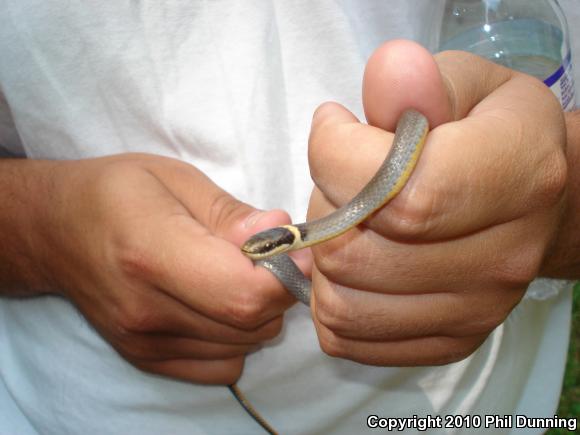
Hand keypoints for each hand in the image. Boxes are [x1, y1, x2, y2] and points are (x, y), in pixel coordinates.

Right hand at [35, 153, 299, 383]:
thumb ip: (231, 213)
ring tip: (235, 273)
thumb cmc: (118, 193)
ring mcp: (145, 342)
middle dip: (279, 289)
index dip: (287, 275)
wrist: (56, 231)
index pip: (244, 293)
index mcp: (151, 253)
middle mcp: (147, 310)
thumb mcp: (176, 179)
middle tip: (267, 255)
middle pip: (251, 322)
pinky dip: (237, 337)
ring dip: (259, 312)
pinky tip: (217, 303)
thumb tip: (283, 233)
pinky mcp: (147, 359)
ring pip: (245, 344)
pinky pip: (224, 366)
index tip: (298, 249)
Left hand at [307, 40, 566, 365]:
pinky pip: (347, 336)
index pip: (394, 192)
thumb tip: (389, 72)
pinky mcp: (448, 340)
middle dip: (326, 204)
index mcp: (519, 176)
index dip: (335, 155)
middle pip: (355, 253)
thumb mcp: (462, 86)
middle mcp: (503, 256)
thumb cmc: (489, 134)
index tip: (334, 126)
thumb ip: (419, 83)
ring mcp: (476, 310)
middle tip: (345, 178)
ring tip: (351, 220)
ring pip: (341, 301)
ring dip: (322, 256)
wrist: (533, 201)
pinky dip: (330, 297)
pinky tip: (353, 262)